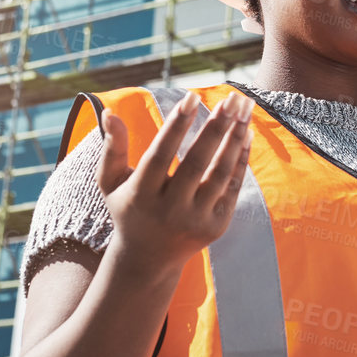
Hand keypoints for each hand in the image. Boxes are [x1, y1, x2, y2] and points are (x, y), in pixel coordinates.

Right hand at [96, 91, 253, 273]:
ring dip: (235, 139)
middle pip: (197, 163)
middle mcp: (169, 210)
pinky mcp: (216, 226)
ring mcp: (196, 220)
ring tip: (245, 108)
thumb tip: (110, 112)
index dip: (176, 126)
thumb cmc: (128, 209)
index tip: (192, 97)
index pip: (161, 154)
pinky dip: (241, 159)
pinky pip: (232, 187)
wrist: (149, 259)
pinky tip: (247, 133)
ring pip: (220, 173)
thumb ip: (112, 148)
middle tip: (232, 97)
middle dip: (217, 127)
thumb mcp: (111, 182)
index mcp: (141, 195)